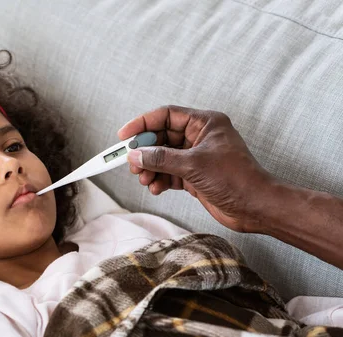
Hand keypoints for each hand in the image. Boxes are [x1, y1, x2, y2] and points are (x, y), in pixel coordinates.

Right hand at [118, 105, 276, 232]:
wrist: (256, 208)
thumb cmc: (235, 179)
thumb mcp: (193, 165)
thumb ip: (161, 159)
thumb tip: (135, 155)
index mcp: (205, 123)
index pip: (166, 115)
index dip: (143, 124)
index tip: (124, 135)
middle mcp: (199, 137)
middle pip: (161, 137)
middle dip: (145, 151)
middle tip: (132, 164)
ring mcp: (196, 157)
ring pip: (163, 157)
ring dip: (151, 169)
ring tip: (145, 180)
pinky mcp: (194, 175)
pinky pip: (169, 173)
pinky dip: (160, 180)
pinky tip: (156, 188)